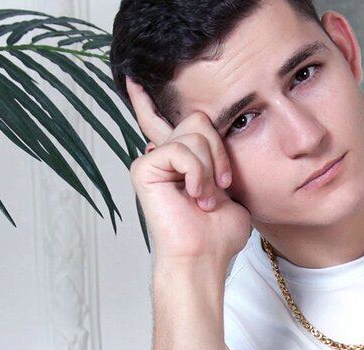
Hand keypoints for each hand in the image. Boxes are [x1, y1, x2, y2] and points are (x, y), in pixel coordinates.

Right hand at [126, 78, 250, 265]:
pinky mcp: (144, 168)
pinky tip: (196, 195)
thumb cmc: (219, 232)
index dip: (146, 100)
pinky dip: (197, 173)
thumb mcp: (231, 186)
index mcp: (180, 159)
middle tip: (222, 185)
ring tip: (207, 197)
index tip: (132, 79)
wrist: (205, 256)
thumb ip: (219, 158)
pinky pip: (180, 150)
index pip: (163, 120)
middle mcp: (162, 155)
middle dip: (219, 152)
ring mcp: (152, 160)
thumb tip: (213, 131)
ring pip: (194, 134)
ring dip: (211, 169)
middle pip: (198, 120)